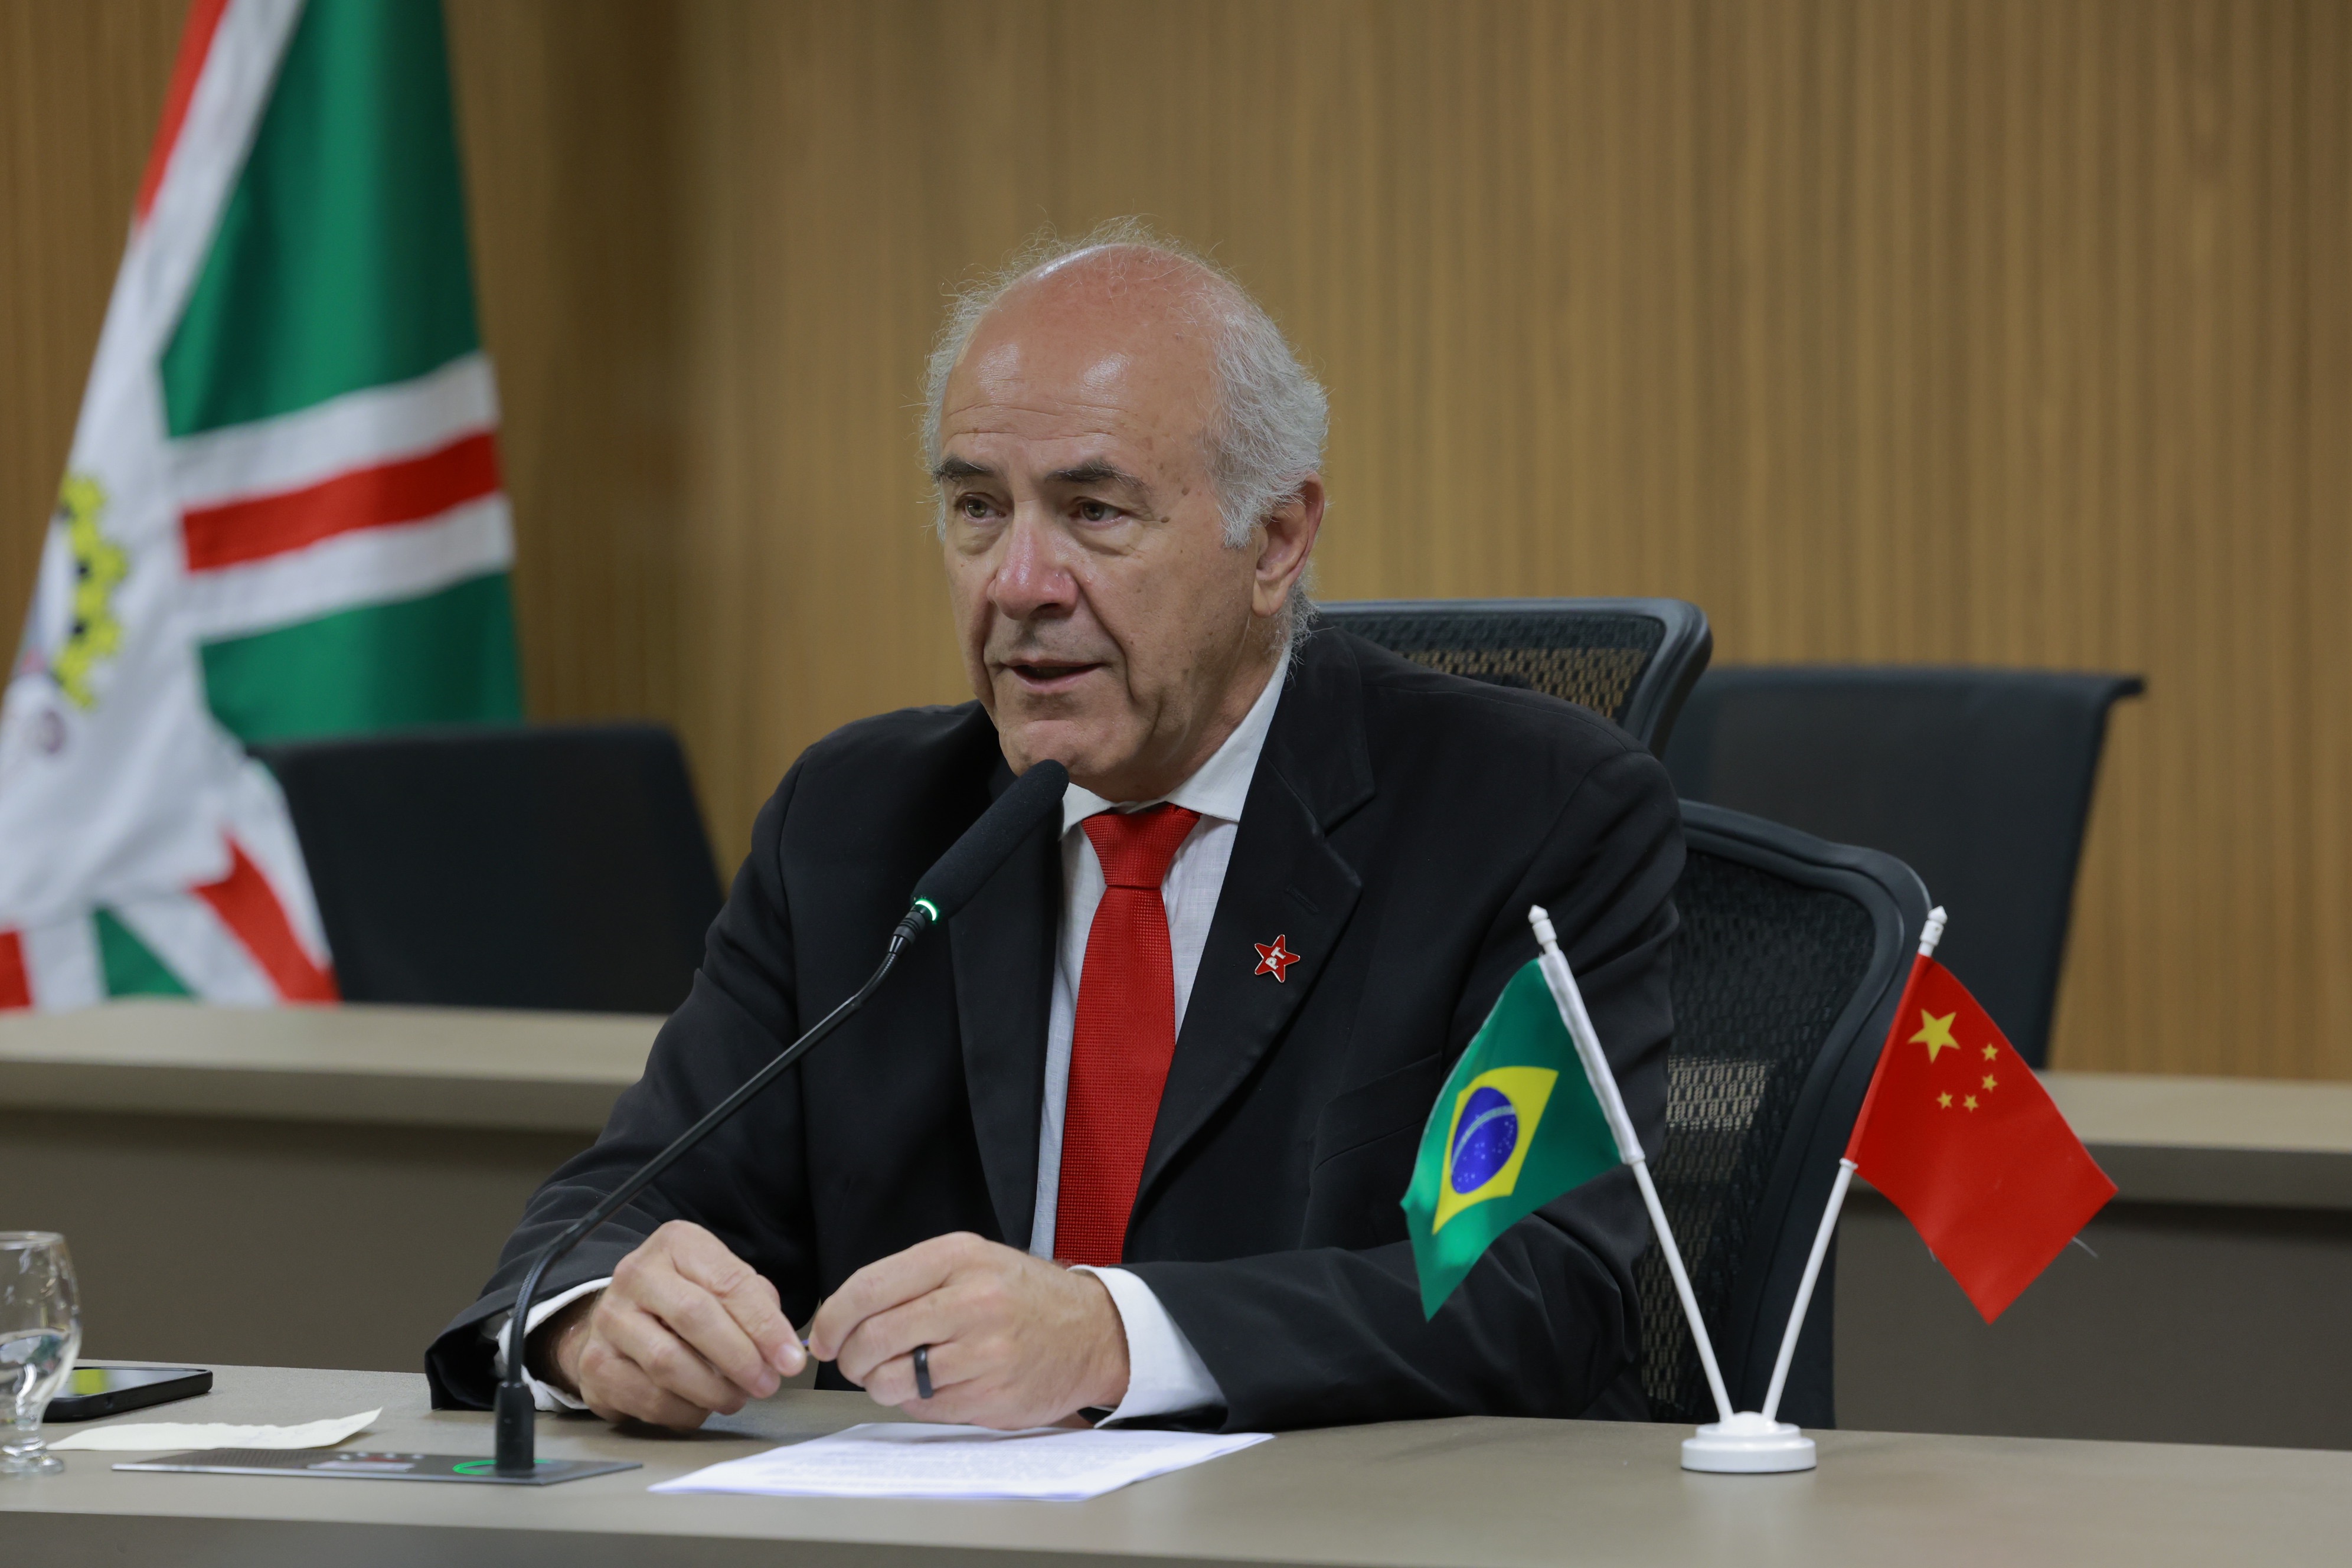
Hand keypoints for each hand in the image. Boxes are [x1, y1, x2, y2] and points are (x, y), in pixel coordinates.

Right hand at [535, 1219, 804, 1430]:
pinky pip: (648, 1399)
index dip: (765, 1326)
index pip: (729, 1283)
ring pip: (668, 1363)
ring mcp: (609, 1320)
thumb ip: (756, 1306)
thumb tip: (784, 1351)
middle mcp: (636, 1275)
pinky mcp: (595, 1366)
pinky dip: (685, 1411)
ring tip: (736, 1397)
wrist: (620, 1318)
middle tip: (768, 1384)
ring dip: (714, 1390)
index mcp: (676, 1245)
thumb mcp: (722, 1282)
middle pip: (695, 1318)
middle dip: (740, 1358)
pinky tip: (701, 1406)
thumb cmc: (685, 1299)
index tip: (791, 1359)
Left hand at [805, 1232, 1128, 1427]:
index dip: (832, 1318)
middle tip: (854, 1361)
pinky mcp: (990, 1397)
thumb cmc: (1023, 1297)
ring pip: (892, 1380)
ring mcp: (983, 1353)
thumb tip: (841, 1318)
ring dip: (880, 1384)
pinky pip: (923, 1408)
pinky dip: (915, 1402)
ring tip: (897, 1374)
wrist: (1093, 1332)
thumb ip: (911, 1281)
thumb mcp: (973, 1262)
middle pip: (873, 1338)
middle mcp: (971, 1301)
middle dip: (850, 1357)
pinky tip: (934, 1385)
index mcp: (959, 1258)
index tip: (823, 1335)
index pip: (869, 1288)